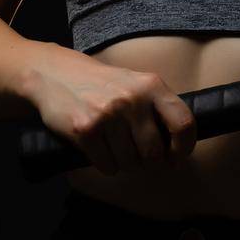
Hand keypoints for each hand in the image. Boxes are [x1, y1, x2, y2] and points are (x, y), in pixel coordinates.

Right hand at [25, 45, 197, 175]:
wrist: (56, 74)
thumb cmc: (103, 85)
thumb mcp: (136, 84)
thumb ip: (157, 108)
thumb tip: (178, 146)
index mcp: (152, 85)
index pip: (183, 123)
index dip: (183, 147)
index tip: (176, 159)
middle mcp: (133, 98)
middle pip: (154, 151)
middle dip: (149, 163)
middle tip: (140, 159)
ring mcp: (108, 114)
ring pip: (130, 162)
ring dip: (125, 164)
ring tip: (116, 149)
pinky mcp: (86, 129)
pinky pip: (107, 165)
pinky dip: (106, 165)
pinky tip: (100, 152)